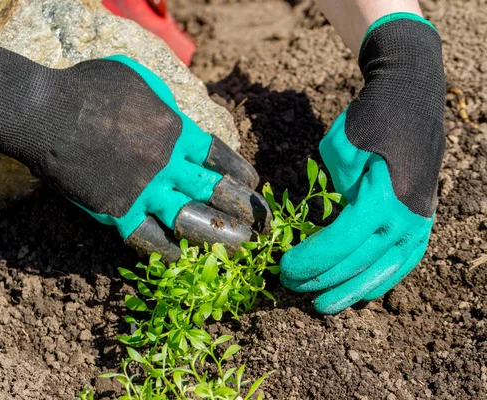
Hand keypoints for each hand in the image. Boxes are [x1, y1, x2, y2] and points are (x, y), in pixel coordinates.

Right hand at [0, 40, 269, 260]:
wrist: (47, 113)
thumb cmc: (89, 87)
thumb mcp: (137, 78)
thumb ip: (162, 99)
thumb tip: (174, 110)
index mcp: (175, 130)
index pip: (219, 156)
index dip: (239, 172)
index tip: (252, 184)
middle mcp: (167, 164)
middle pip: (214, 191)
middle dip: (242, 208)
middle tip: (261, 224)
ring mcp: (143, 190)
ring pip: (190, 218)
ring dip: (217, 234)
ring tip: (238, 245)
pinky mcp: (116, 210)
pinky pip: (146, 237)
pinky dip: (164, 249)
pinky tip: (179, 256)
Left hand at [280, 14, 444, 313]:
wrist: (412, 98)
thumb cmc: (369, 121)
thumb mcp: (338, 150)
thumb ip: (330, 191)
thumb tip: (319, 223)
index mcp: (380, 200)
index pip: (338, 244)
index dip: (309, 261)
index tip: (283, 269)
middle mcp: (404, 218)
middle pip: (355, 262)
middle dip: (319, 278)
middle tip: (290, 286)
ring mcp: (418, 223)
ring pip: (381, 271)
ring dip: (349, 291)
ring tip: (323, 306)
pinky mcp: (422, 222)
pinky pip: (402, 262)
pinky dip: (381, 280)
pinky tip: (363, 293)